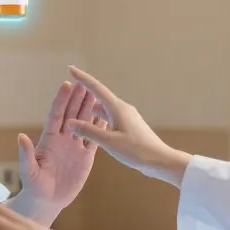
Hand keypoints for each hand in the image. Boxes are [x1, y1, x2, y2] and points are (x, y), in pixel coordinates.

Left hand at [17, 81, 110, 211]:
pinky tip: (107, 116)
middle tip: (86, 82)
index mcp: (48, 139)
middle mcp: (62, 139)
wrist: (47, 200)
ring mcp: (74, 146)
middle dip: (78, 98)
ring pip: (84, 123)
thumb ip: (26, 154)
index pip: (56, 115)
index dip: (61, 100)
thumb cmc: (34, 186)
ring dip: (90, 108)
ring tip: (98, 93)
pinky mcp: (85, 156)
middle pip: (72, 114)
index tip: (67, 84)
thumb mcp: (29, 171)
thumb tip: (21, 137)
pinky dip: (101, 127)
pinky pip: (94, 139)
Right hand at [64, 66, 191, 186]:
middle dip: (85, 91)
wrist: (160, 160)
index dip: (82, 78)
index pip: (96, 88)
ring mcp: (127, 116)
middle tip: (70, 87)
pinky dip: (99, 117)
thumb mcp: (109, 142)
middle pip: (100, 96)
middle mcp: (123, 108)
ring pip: (105, 107)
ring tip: (77, 106)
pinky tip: (93, 123)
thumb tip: (69, 122)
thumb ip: (89, 131)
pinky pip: (110, 116)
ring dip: (91, 106)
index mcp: (117, 108)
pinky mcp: (129, 125)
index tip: (71, 68)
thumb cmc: (136, 151)